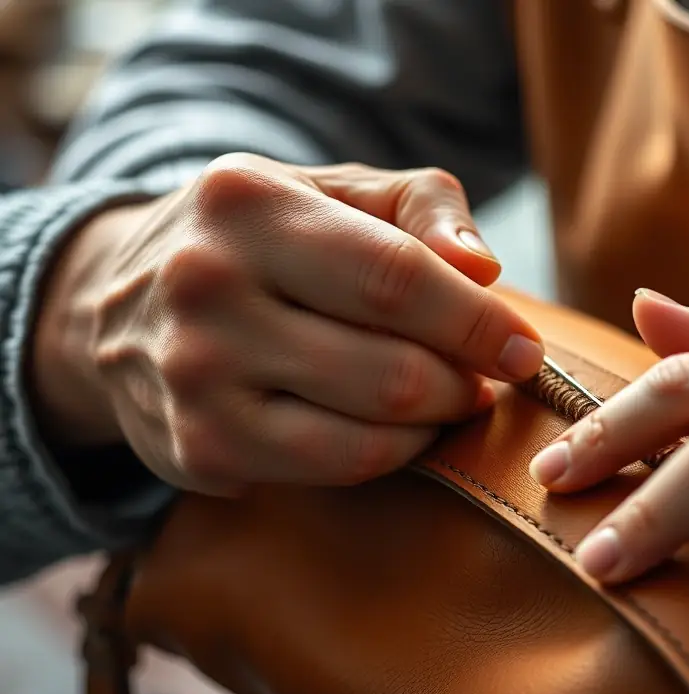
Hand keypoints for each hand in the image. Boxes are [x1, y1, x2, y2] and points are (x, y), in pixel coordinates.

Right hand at [35, 153, 544, 493]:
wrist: (124, 302)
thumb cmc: (261, 240)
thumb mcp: (334, 189)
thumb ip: (423, 206)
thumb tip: (483, 267)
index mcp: (247, 203)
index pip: (397, 278)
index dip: (478, 324)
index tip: (524, 349)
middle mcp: (206, 290)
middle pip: (392, 372)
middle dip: (465, 385)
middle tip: (484, 377)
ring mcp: (194, 379)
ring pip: (368, 436)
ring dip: (434, 426)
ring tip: (445, 398)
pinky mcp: (196, 450)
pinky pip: (334, 471)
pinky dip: (388, 454)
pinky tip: (392, 427)